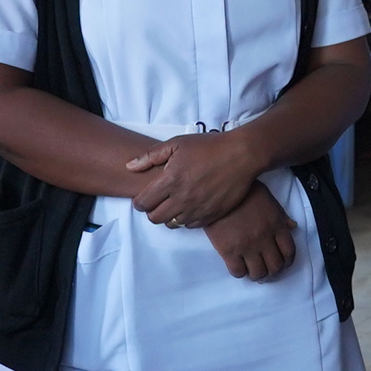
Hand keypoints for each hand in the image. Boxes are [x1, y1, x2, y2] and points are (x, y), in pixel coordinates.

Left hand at [126, 129, 271, 228]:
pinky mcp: (211, 215)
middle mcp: (182, 198)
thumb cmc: (208, 146)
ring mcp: (197, 209)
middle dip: (151, 211)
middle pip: (155, 218)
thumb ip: (150, 156)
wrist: (241, 155)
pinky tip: (188, 207)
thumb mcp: (177, 144)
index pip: (143, 203)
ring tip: (173, 204)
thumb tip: (129, 166)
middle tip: (156, 203)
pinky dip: (185, 219)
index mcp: (170, 180)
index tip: (142, 198)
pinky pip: (190, 226)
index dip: (139, 202)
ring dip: (168, 216)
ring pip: (172, 224)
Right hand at [205, 185, 298, 281]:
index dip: (287, 261)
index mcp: (276, 225)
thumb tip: (292, 226)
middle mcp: (264, 239)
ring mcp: (246, 246)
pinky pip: (238, 272)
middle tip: (267, 269)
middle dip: (273, 272)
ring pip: (258, 273)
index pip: (289, 251)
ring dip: (258, 275)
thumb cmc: (243, 191)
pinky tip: (238, 266)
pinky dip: (240, 273)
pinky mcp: (228, 251)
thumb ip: (281, 214)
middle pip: (275, 266)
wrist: (216, 189)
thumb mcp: (268, 198)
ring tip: (253, 270)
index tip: (283, 263)